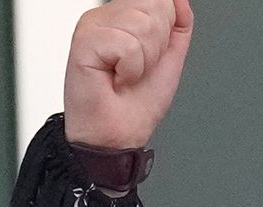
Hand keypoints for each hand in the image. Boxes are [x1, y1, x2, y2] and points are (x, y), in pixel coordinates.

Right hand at [64, 0, 193, 150]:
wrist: (117, 136)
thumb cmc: (136, 105)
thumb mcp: (168, 60)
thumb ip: (177, 25)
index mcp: (124, 17)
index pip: (160, 0)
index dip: (165, 33)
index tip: (148, 59)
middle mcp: (107, 16)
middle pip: (155, 7)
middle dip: (156, 47)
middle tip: (137, 70)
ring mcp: (94, 25)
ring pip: (143, 24)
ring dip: (143, 61)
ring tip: (127, 76)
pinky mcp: (85, 39)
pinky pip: (127, 44)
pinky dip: (130, 69)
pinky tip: (116, 79)